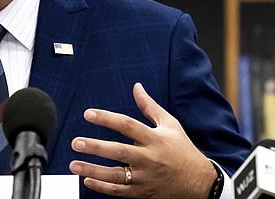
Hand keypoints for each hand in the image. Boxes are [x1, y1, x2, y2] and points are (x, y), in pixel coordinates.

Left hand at [69, 83, 216, 198]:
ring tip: (74, 164)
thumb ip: (149, 106)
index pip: (127, 125)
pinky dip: (103, 187)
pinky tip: (87, 181)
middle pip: (118, 151)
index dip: (107, 118)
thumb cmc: (182, 150)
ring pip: (116, 175)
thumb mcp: (170, 125)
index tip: (88, 114)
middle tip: (76, 142)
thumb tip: (136, 87)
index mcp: (155, 139)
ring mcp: (146, 177)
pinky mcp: (144, 192)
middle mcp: (149, 158)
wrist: (200, 183)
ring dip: (92, 170)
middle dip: (95, 147)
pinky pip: (120, 191)